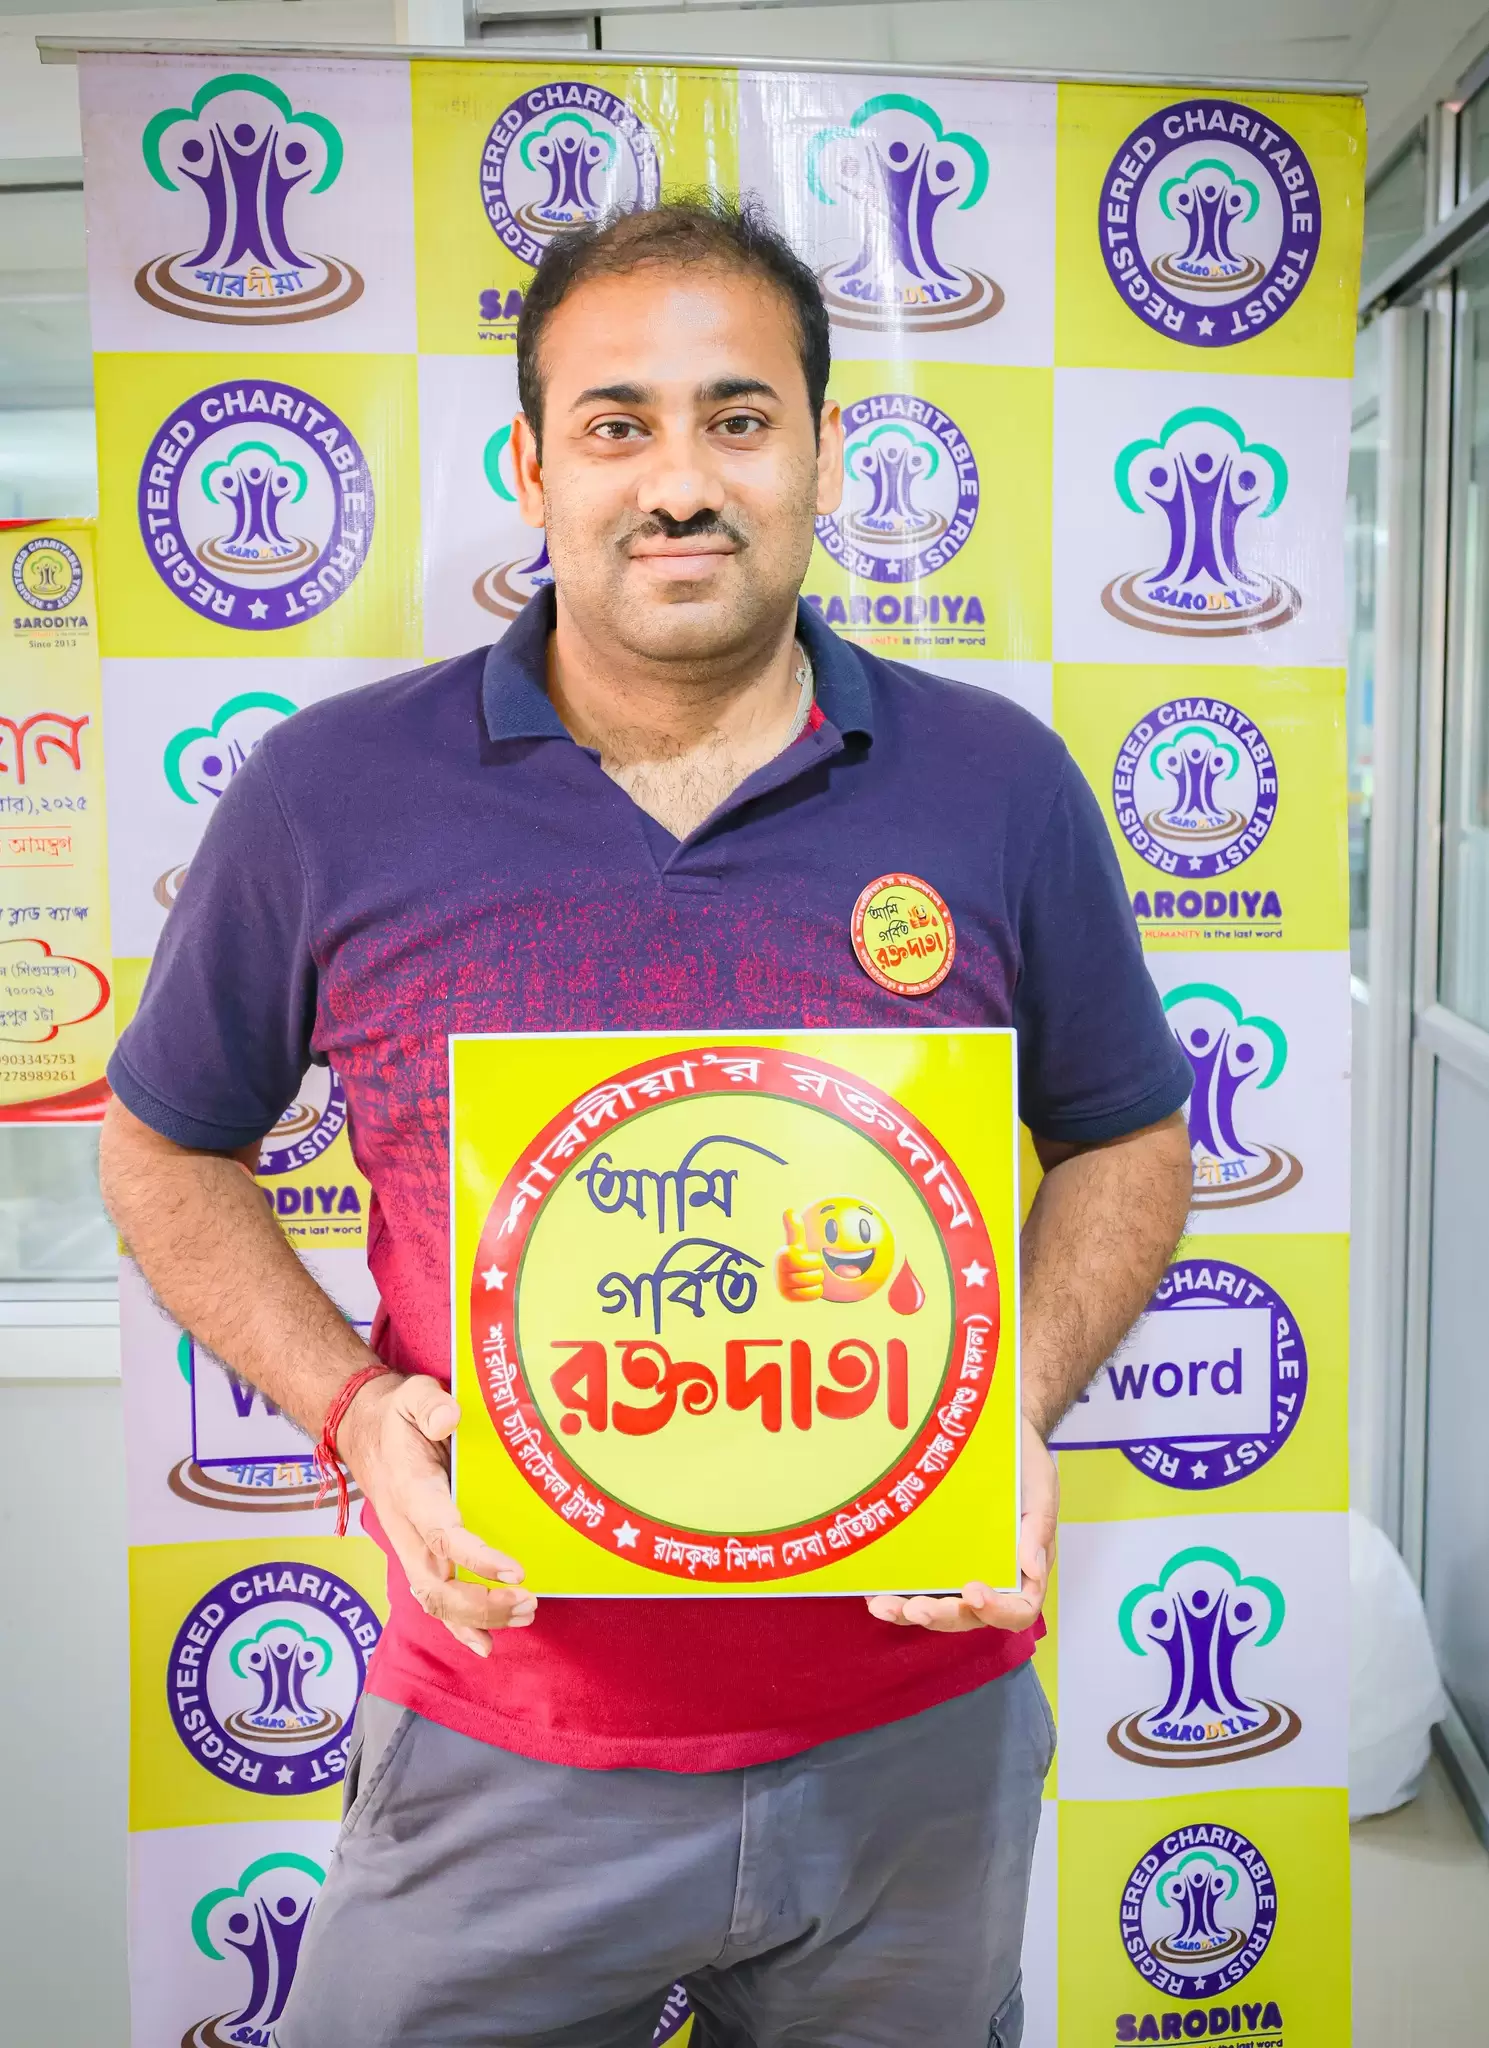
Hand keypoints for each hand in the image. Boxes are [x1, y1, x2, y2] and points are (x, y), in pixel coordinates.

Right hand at [339, 1372, 534, 1656]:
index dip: (478, 1558)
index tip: (516, 1570)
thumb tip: (450, 1418)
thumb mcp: (412, 1395)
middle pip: (438, 1585)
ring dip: (479, 1617)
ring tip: (526, 1612)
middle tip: (528, 1599)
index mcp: (411, 1492)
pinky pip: (435, 1602)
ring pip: (436, 1601)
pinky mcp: (419, 1557)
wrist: (367, 1433)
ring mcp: (411, 1549)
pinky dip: (459, 1628)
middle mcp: (408, 1530)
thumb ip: (429, 1404)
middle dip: (482, 1603)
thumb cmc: (398, 1417)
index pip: (443, 1534)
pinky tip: (487, 1644)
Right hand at [775, 1207, 824, 1300]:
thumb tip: (789, 1210)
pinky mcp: (788, 1297)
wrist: (788, 1274)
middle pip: (815, 1275)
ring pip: (815, 1285)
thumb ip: (795, 1228)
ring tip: (806, 1276)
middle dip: (815, 1271)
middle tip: (806, 1269)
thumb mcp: (796, 1243)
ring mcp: (783, 1286)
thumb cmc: (795, 1255)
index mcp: (783, 1256)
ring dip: (815, 1281)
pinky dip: (813, 1291)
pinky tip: (806, 1286)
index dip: (813, 1260)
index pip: (809, 1262)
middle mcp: (779, 1272)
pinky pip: (813, 1295)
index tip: (804, 1258)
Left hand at [866, 1414, 1055, 1632]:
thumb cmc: (1022, 1463)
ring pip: (939, 1607)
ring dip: (910, 1612)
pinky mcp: (934, 1556)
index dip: (997, 1611)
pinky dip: (896, 1592)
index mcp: (1024, 1570)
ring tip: (885, 1607)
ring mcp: (959, 1569)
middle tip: (918, 1608)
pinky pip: (916, 1584)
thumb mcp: (1038, 1489)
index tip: (974, 1591)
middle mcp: (992, 1577)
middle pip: (971, 1616)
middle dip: (943, 1616)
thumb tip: (1033, 1571)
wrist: (993, 1429)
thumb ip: (1037, 1529)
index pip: (1018, 1610)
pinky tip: (875, 1591)